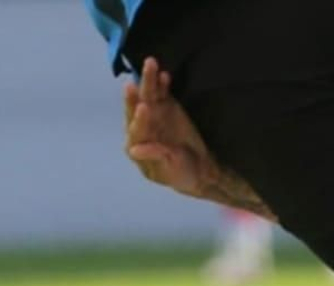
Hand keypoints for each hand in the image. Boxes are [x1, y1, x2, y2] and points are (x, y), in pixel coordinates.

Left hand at [124, 58, 274, 218]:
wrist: (200, 167)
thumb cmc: (180, 173)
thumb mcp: (169, 168)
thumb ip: (154, 155)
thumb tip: (133, 150)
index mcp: (137, 144)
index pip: (135, 130)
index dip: (139, 119)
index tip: (144, 108)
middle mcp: (142, 126)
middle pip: (137, 108)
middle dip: (136, 95)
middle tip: (136, 82)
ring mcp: (153, 114)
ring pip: (148, 96)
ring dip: (148, 81)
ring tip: (150, 64)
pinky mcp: (166, 106)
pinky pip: (162, 93)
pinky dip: (162, 84)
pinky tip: (163, 74)